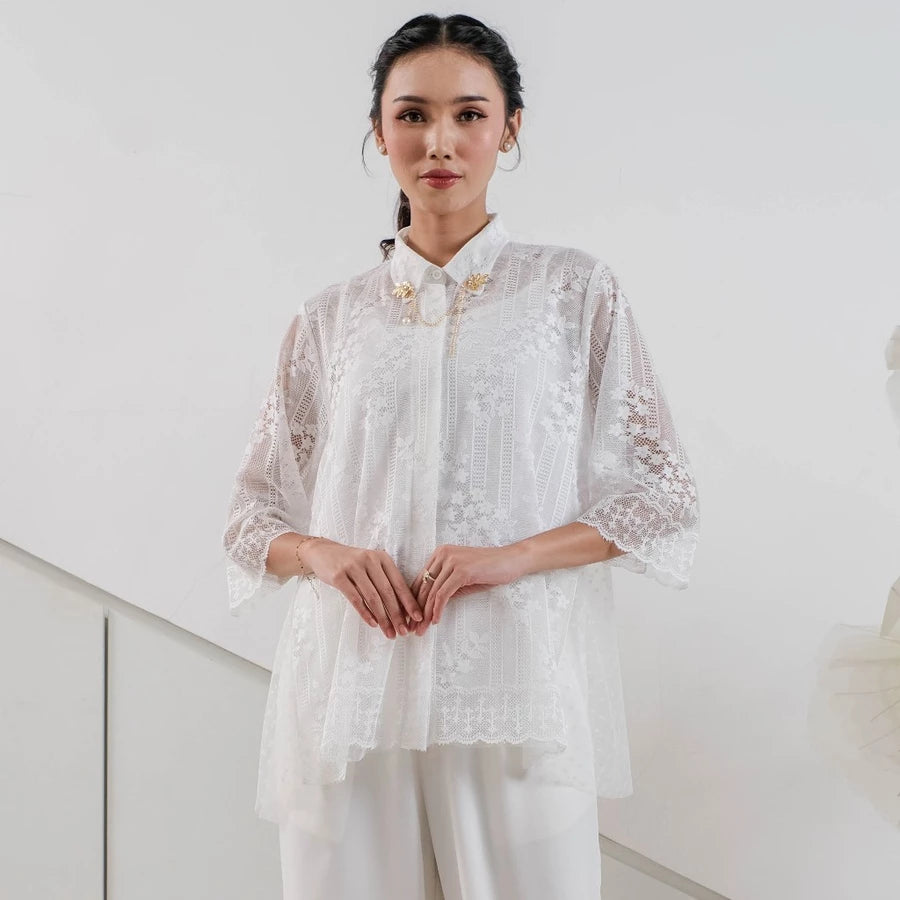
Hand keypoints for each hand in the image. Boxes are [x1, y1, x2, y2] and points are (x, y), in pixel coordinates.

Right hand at [303, 539, 423, 638]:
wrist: (323, 552)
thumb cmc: (352, 563)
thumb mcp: (371, 566)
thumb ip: (385, 582)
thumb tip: (402, 610)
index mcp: (382, 558)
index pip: (399, 583)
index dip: (409, 602)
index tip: (418, 618)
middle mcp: (370, 560)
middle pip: (387, 592)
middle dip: (397, 614)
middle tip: (403, 631)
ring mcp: (353, 567)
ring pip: (372, 597)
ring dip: (383, 618)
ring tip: (389, 632)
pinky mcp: (339, 576)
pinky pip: (355, 598)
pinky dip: (365, 613)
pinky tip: (373, 623)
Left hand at [409, 544, 522, 635]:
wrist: (511, 561)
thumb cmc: (489, 570)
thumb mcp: (463, 579)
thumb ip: (446, 587)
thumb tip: (429, 607)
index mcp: (440, 553)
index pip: (421, 580)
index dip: (413, 601)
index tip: (410, 619)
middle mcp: (443, 554)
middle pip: (423, 586)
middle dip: (416, 610)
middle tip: (412, 628)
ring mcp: (452, 561)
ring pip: (432, 592)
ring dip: (425, 614)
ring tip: (421, 630)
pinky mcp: (461, 571)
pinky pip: (443, 594)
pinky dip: (437, 609)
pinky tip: (435, 621)